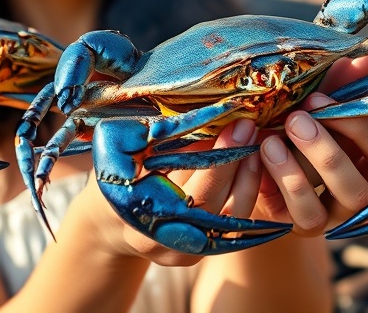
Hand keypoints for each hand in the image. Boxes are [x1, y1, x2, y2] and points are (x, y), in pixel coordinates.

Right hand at [71, 117, 261, 265]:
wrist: (110, 219)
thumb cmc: (115, 175)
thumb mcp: (128, 150)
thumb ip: (166, 137)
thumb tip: (211, 113)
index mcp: (145, 216)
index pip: (195, 190)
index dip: (221, 156)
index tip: (237, 124)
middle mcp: (168, 242)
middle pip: (220, 206)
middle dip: (240, 162)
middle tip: (252, 127)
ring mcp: (188, 253)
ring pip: (234, 219)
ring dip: (250, 178)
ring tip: (257, 142)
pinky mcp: (202, 252)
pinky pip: (233, 224)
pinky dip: (246, 192)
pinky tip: (253, 164)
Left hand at [256, 55, 367, 235]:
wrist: (260, 153)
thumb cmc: (298, 120)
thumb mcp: (316, 102)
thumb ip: (342, 83)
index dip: (360, 128)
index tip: (320, 98)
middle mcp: (357, 197)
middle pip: (358, 190)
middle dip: (326, 153)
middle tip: (295, 120)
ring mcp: (327, 218)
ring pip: (321, 210)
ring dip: (294, 173)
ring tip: (270, 139)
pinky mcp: (294, 228)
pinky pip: (289, 217)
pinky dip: (273, 186)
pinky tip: (256, 158)